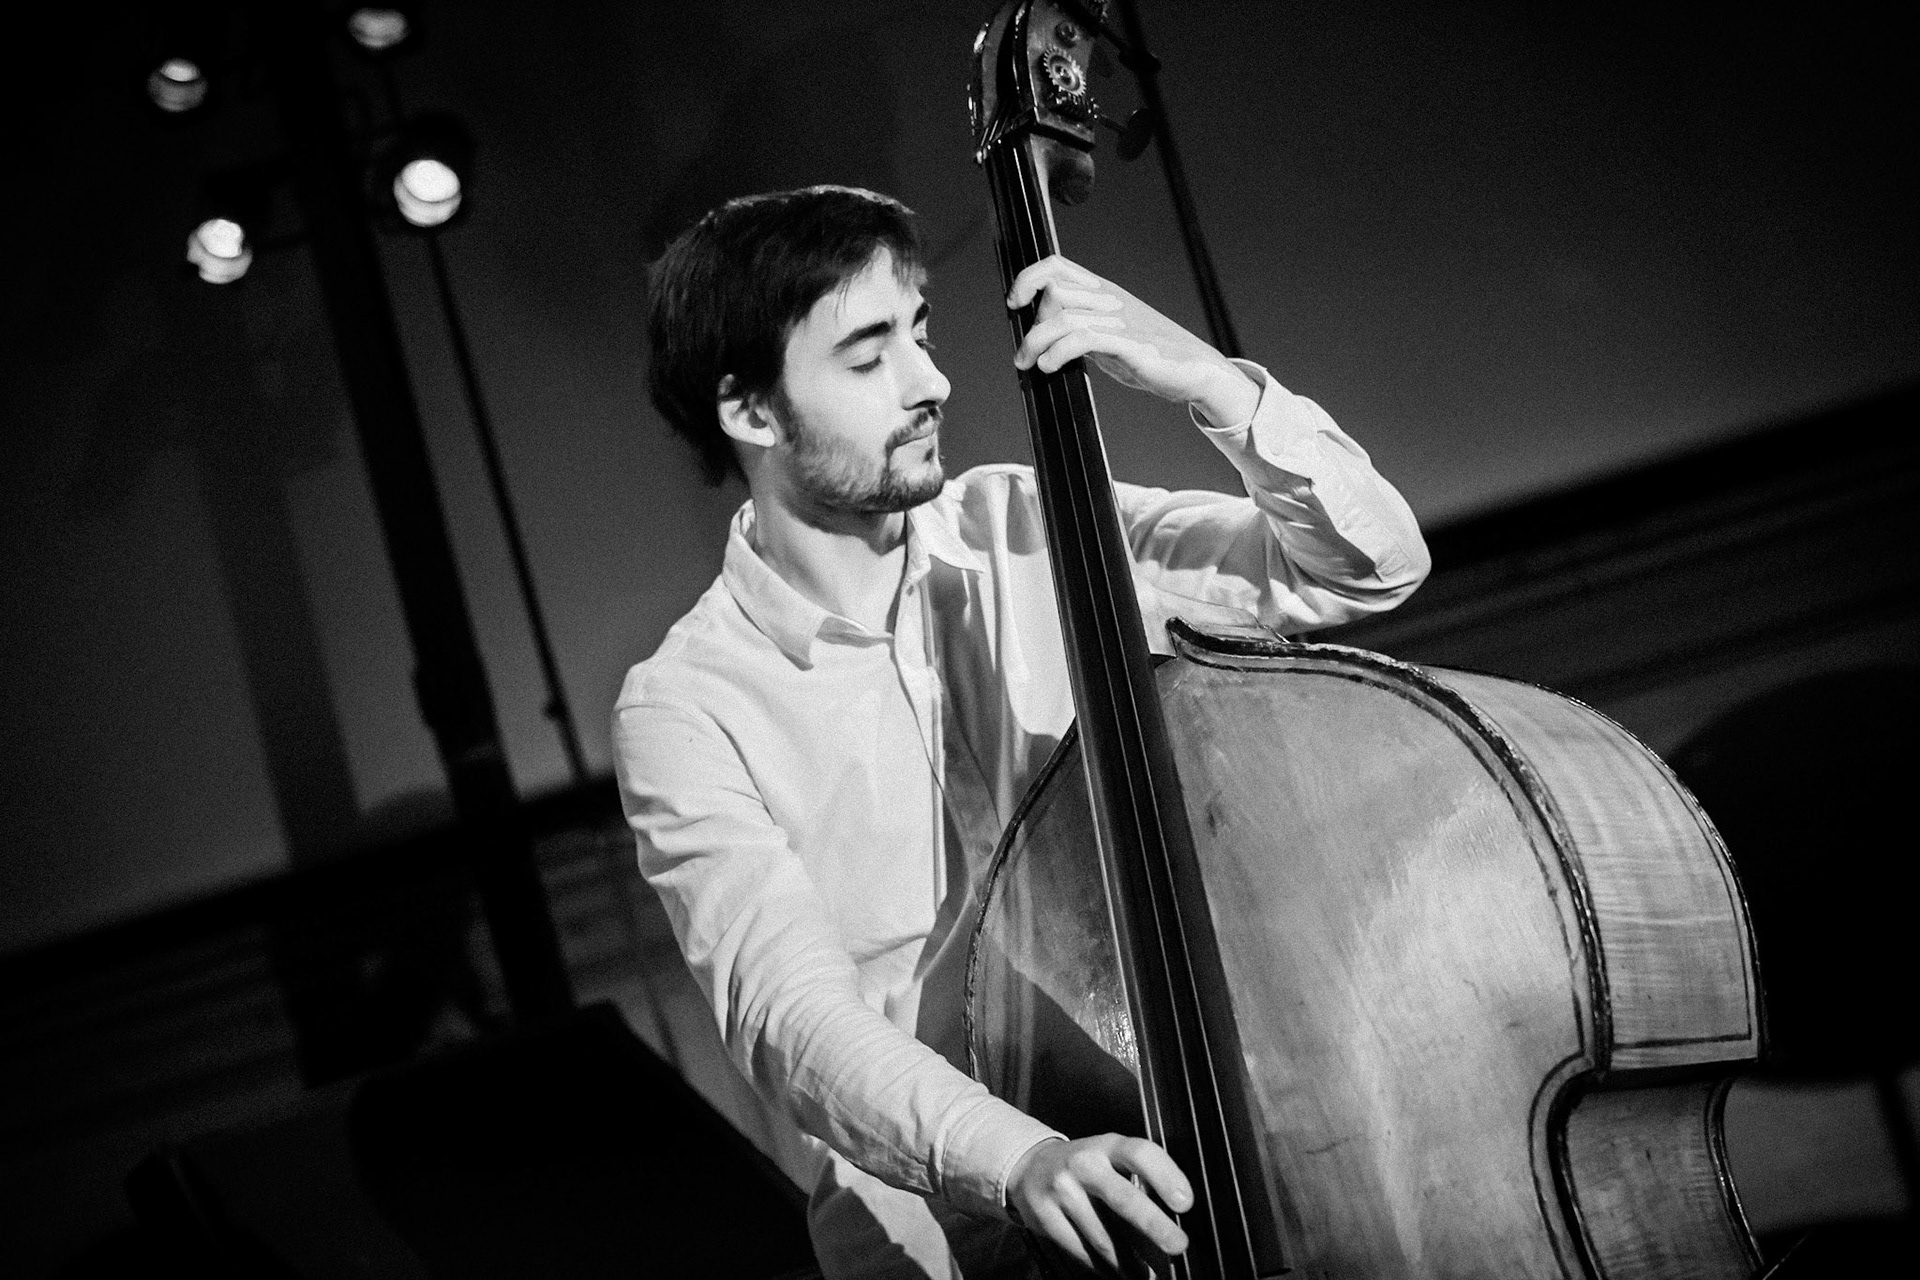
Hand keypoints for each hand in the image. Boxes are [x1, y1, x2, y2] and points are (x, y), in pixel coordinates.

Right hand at [1006, 1134, 1192, 1275]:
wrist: (1031, 1168)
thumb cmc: (1088, 1167)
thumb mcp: (1112, 1158)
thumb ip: (1140, 1180)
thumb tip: (1172, 1222)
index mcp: (1108, 1145)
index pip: (1140, 1153)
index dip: (1165, 1176)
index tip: (1185, 1203)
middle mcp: (1084, 1163)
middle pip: (1122, 1197)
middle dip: (1154, 1225)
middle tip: (1178, 1246)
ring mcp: (1061, 1189)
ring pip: (1102, 1236)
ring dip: (1129, 1261)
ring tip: (1146, 1274)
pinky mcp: (1044, 1216)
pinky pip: (1081, 1250)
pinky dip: (1103, 1266)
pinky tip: (1116, 1271)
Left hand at [1008, 255, 1257, 428]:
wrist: (1195, 369)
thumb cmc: (1151, 354)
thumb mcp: (1110, 334)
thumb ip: (1081, 329)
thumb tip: (1043, 338)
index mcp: (1104, 292)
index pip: (1057, 266)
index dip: (1028, 278)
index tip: (1014, 303)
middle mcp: (1109, 300)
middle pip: (1053, 293)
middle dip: (1031, 325)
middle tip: (1027, 354)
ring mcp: (1119, 320)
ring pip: (1061, 315)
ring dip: (1036, 342)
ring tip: (1031, 364)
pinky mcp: (1129, 344)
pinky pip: (1082, 338)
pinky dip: (1057, 352)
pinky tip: (1050, 367)